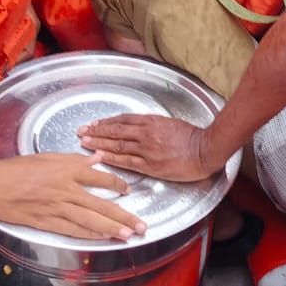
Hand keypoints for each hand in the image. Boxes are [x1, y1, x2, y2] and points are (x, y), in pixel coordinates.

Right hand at [0, 153, 144, 239]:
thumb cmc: (15, 168)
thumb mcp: (47, 156)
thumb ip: (74, 159)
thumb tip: (96, 157)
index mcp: (66, 169)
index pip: (99, 176)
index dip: (116, 183)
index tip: (127, 189)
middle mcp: (65, 189)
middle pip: (100, 204)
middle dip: (123, 216)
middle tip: (141, 225)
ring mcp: (56, 207)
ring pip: (89, 220)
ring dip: (111, 228)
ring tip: (128, 235)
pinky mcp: (45, 222)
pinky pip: (72, 230)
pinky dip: (88, 235)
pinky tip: (102, 238)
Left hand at [78, 114, 220, 182]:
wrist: (204, 150)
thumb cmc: (192, 137)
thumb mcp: (171, 123)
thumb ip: (154, 125)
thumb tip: (141, 127)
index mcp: (152, 122)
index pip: (123, 120)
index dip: (107, 122)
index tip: (95, 124)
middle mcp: (146, 133)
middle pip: (115, 131)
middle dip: (97, 131)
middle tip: (81, 131)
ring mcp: (146, 149)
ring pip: (117, 145)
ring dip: (99, 143)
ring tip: (85, 142)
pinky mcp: (150, 165)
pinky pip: (126, 161)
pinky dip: (111, 158)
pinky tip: (99, 156)